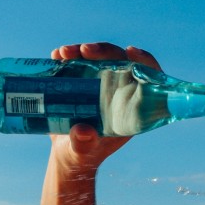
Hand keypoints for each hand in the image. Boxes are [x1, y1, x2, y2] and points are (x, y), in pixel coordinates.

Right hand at [48, 42, 161, 172]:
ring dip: (82, 51)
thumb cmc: (83, 154)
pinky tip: (56, 55)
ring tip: (63, 53)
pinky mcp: (82, 79)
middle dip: (105, 51)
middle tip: (84, 50)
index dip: (144, 62)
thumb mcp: (83, 152)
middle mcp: (119, 90)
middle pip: (120, 61)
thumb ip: (85, 145)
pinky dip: (68, 56)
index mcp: (131, 107)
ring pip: (98, 58)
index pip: (148, 79)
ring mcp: (101, 82)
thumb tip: (84, 132)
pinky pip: (78, 61)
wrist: (66, 152)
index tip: (130, 52)